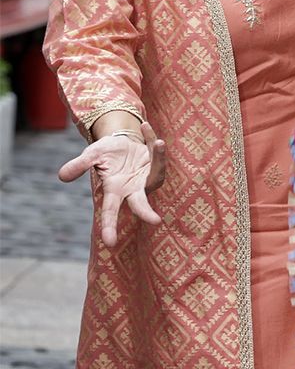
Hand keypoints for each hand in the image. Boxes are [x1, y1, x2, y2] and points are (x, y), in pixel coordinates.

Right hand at [58, 121, 165, 248]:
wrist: (121, 142)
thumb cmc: (104, 154)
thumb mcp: (90, 157)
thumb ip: (79, 166)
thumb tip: (62, 176)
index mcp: (114, 190)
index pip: (110, 210)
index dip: (110, 226)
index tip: (110, 242)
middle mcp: (133, 187)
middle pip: (140, 203)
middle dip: (146, 212)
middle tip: (155, 221)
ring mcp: (147, 177)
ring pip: (157, 174)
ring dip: (158, 158)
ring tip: (158, 143)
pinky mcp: (157, 162)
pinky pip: (156, 151)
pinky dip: (151, 138)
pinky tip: (145, 126)